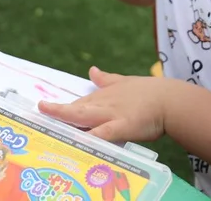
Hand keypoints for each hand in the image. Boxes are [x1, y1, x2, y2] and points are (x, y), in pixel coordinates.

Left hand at [39, 68, 169, 142]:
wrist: (170, 100)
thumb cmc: (150, 92)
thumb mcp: (125, 82)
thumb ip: (106, 79)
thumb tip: (92, 70)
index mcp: (104, 97)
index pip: (78, 105)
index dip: (61, 110)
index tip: (44, 110)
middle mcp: (104, 105)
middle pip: (76, 109)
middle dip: (57, 111)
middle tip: (40, 110)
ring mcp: (112, 115)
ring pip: (84, 117)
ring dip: (66, 117)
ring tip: (50, 119)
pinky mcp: (123, 126)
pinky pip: (104, 133)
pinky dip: (91, 136)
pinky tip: (79, 140)